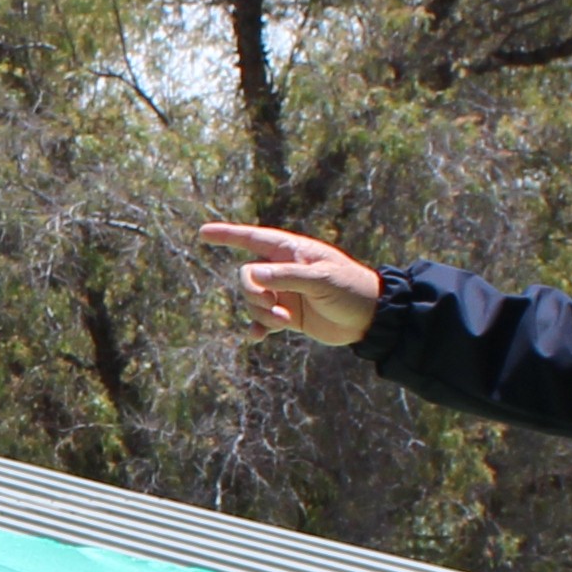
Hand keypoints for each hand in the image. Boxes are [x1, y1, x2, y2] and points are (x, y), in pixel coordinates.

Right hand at [196, 223, 382, 347]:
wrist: (369, 319)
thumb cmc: (350, 289)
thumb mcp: (321, 279)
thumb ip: (287, 276)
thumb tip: (253, 275)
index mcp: (291, 251)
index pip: (252, 239)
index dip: (226, 235)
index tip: (202, 233)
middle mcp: (283, 270)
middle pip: (247, 277)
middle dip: (253, 294)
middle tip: (273, 306)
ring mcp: (284, 293)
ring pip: (253, 302)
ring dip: (263, 314)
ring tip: (285, 322)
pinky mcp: (288, 315)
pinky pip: (262, 321)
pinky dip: (259, 328)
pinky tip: (257, 338)